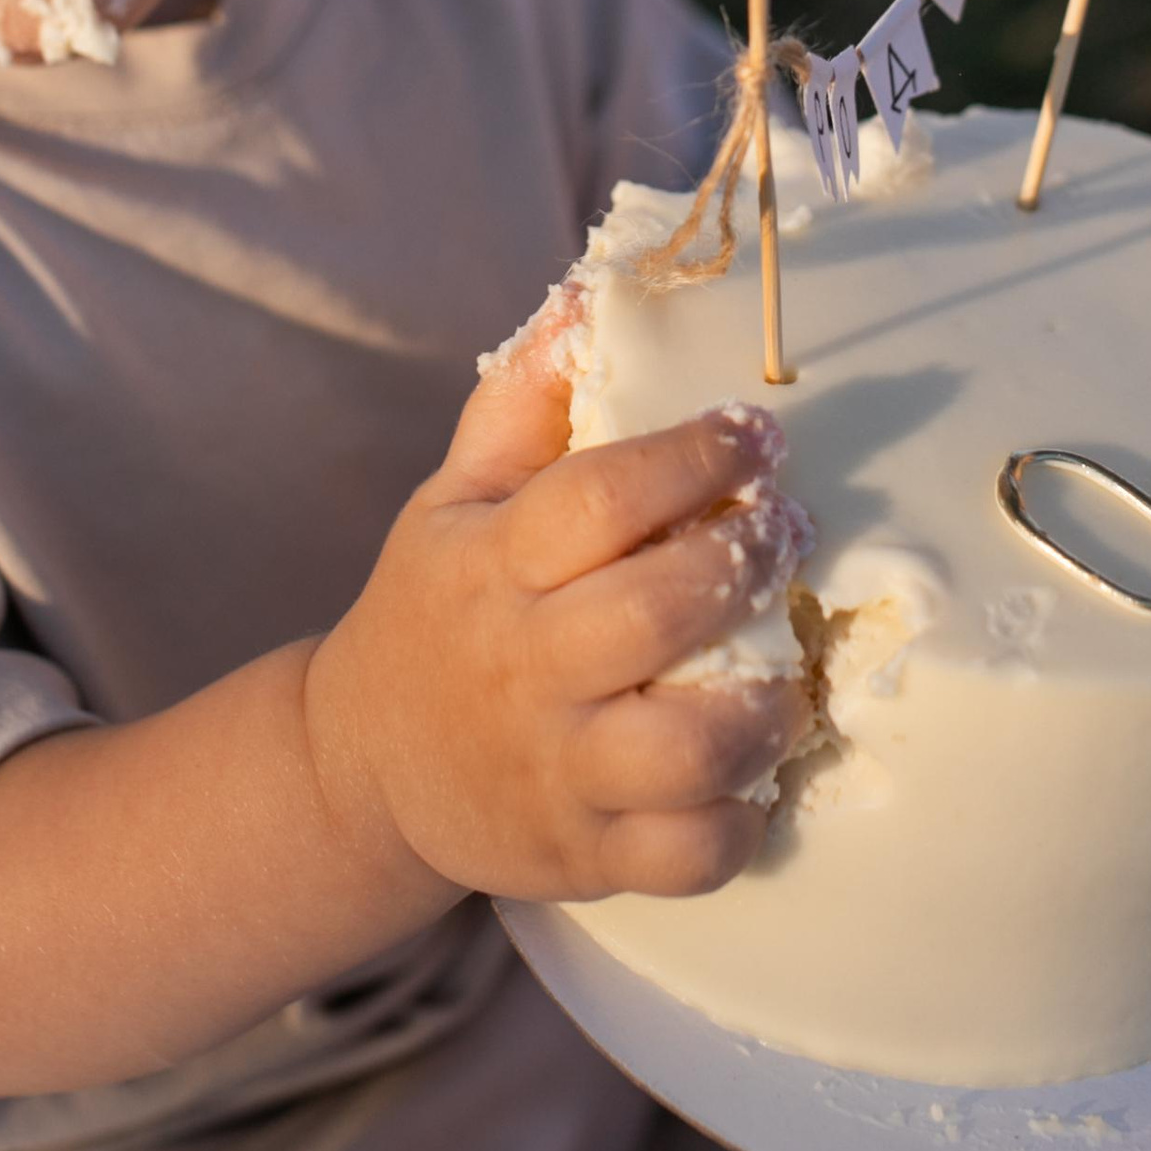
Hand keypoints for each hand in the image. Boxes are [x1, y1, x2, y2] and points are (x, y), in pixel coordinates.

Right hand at [301, 317, 811, 909]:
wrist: (362, 764)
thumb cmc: (438, 607)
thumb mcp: (454, 495)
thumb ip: (523, 400)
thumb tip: (590, 294)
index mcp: (492, 565)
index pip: (600, 498)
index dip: (695, 456)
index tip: (755, 433)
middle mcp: (523, 667)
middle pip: (657, 613)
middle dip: (747, 560)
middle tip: (789, 531)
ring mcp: (557, 771)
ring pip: (686, 747)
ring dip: (764, 703)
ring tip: (789, 666)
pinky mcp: (585, 856)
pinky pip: (686, 857)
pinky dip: (740, 821)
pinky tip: (757, 770)